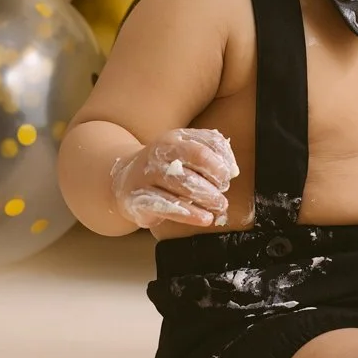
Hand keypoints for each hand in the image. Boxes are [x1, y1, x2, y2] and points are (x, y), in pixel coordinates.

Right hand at [109, 128, 238, 228]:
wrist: (124, 179)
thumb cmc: (165, 166)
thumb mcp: (186, 152)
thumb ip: (211, 154)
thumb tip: (233, 170)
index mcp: (173, 139)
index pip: (202, 147)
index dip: (219, 163)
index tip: (228, 176)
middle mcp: (158, 155)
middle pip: (192, 167)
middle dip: (213, 184)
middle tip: (222, 197)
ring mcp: (146, 176)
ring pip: (181, 187)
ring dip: (205, 199)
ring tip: (219, 207)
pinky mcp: (139, 199)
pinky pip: (167, 206)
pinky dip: (189, 214)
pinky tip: (204, 218)